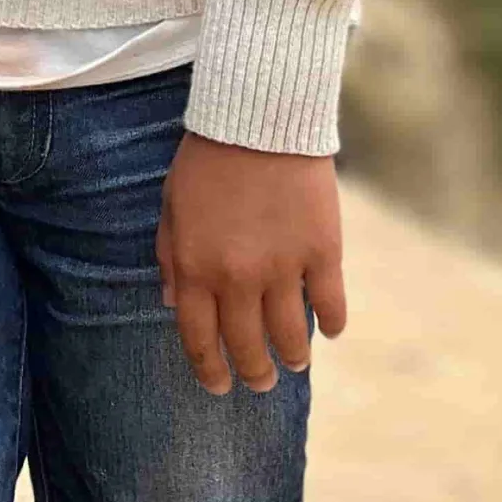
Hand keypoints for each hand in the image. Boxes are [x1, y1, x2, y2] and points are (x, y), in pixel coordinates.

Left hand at [156, 135, 345, 393]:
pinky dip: (332, 323)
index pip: (199, 340)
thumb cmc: (208, 158)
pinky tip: (329, 330)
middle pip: (247, 347)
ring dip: (292, 357)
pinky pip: (331, 304)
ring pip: (290, 336)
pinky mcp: (322, 251)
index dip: (209, 371)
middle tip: (260, 381)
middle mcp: (237, 278)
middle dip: (254, 373)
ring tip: (293, 362)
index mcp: (195, 268)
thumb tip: (172, 301)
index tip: (219, 386)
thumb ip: (169, 256)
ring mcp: (283, 267)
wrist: (258, 116)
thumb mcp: (171, 205)